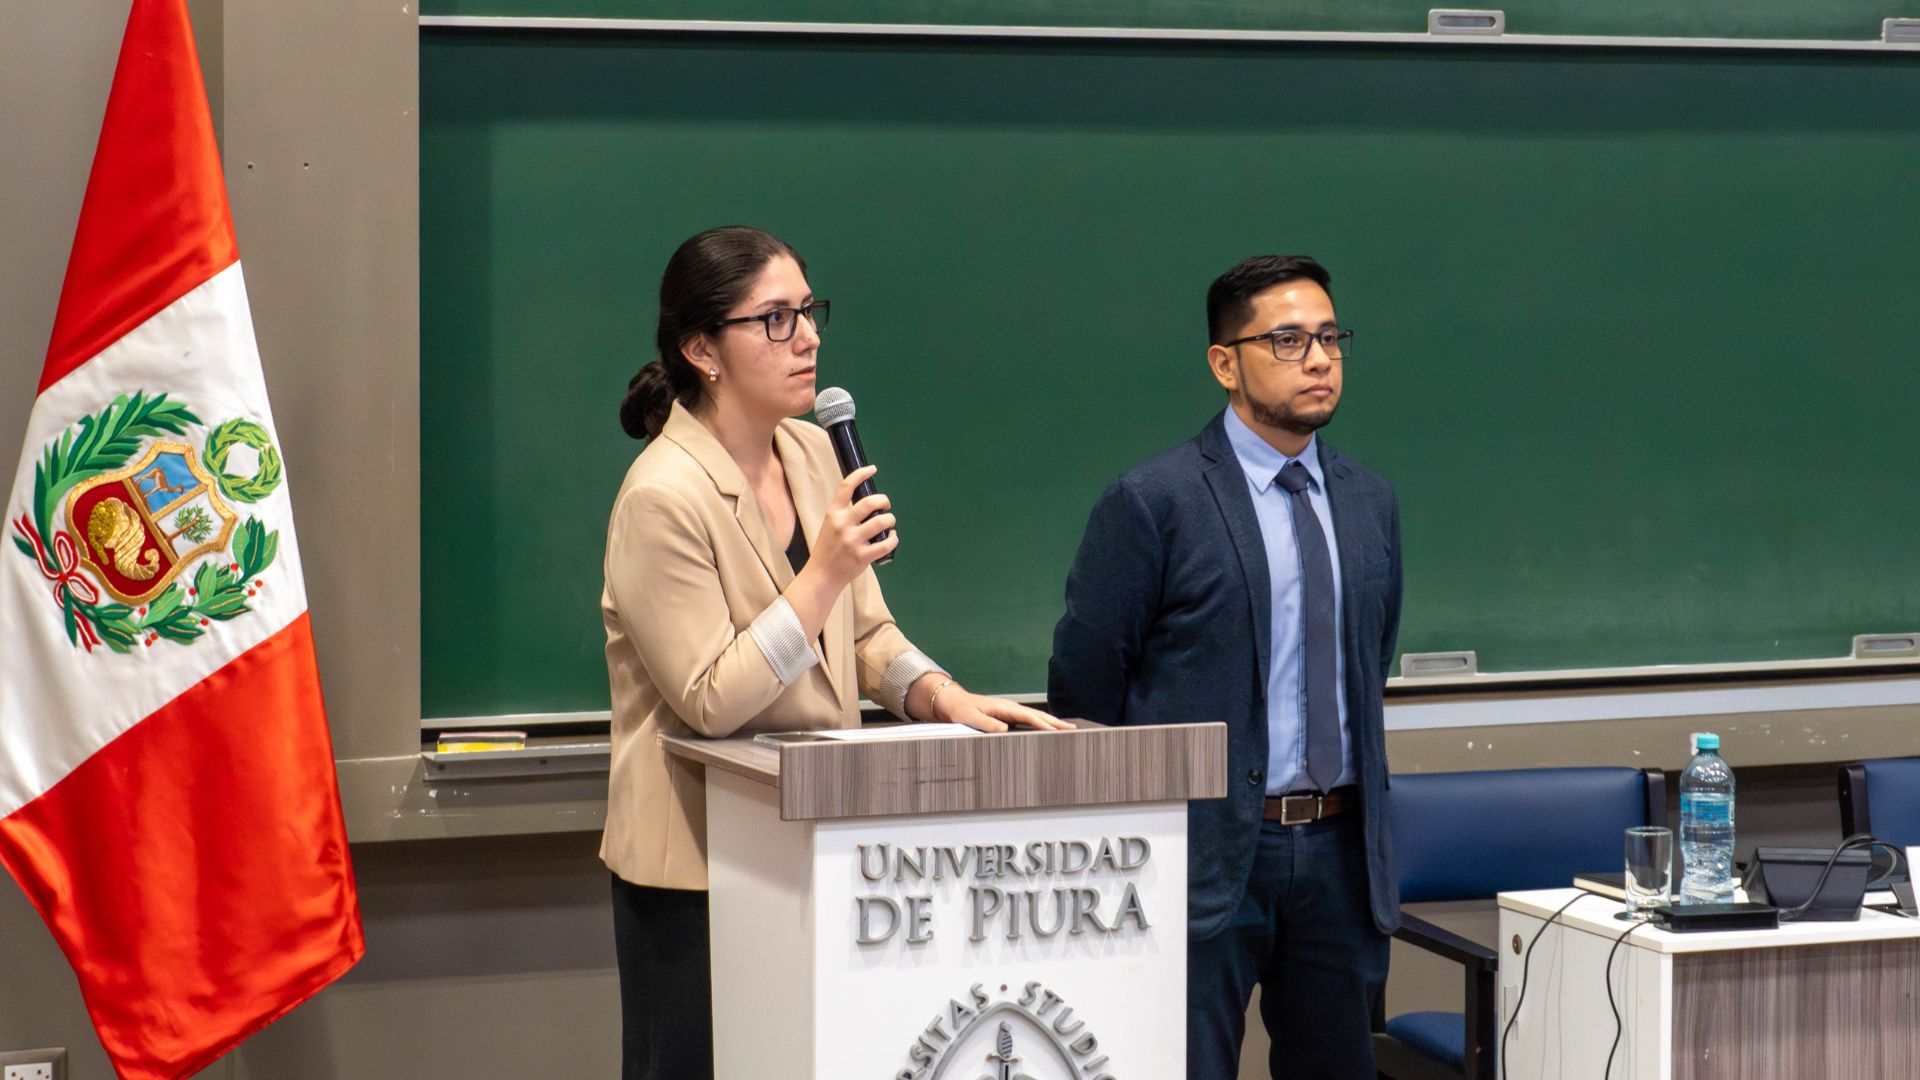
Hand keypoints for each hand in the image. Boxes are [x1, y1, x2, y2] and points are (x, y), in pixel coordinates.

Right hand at [803, 464, 898, 591]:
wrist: (822, 575)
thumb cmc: (828, 547)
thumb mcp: (829, 524)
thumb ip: (844, 512)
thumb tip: (868, 501)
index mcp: (833, 513)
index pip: (846, 487)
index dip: (861, 474)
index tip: (872, 469)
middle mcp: (843, 524)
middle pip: (870, 502)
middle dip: (884, 501)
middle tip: (886, 505)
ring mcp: (853, 541)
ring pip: (882, 522)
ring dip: (890, 520)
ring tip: (889, 522)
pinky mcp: (863, 556)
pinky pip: (886, 544)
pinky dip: (893, 539)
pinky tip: (892, 538)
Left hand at [926, 682, 1075, 732]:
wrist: (950, 702)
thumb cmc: (959, 709)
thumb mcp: (970, 717)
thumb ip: (987, 724)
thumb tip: (1004, 730)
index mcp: (1003, 707)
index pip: (1028, 716)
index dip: (1044, 724)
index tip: (1057, 730)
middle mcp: (1009, 708)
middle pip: (1037, 715)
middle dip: (1056, 722)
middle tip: (1074, 729)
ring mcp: (1009, 711)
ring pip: (1034, 717)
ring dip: (1051, 723)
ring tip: (1067, 730)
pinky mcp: (1006, 716)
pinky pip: (1027, 720)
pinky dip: (1040, 724)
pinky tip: (1047, 730)